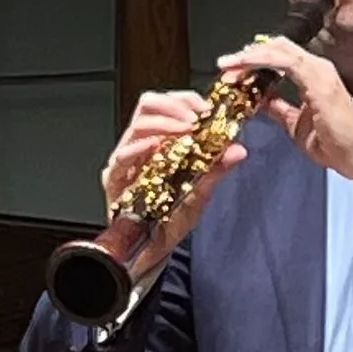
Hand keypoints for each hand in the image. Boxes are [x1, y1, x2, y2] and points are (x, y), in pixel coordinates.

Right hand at [99, 86, 249, 256]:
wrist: (151, 252)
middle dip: (174, 106)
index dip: (185, 99)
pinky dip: (139, 147)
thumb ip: (216, 170)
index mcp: (159, 142)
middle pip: (148, 106)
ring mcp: (125, 162)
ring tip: (184, 130)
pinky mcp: (114, 181)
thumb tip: (238, 150)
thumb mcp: (200, 193)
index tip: (205, 108)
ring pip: (137, 125)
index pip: (167, 105)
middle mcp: (139, 147)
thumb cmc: (170, 221)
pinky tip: (156, 145)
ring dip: (164, 122)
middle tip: (195, 118)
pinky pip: (121, 157)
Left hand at [221, 39, 352, 189]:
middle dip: (247, 54)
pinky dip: (261, 61)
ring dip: (249, 56)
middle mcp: (317, 68)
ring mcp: (319, 71)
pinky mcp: (318, 80)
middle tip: (225, 65)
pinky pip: (284, 61)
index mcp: (314, 76)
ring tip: (228, 64)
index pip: (281, 56)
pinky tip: (244, 66)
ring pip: (279, 49)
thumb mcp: (296, 125)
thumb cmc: (336, 145)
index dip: (255, 59)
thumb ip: (279, 108)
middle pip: (277, 46)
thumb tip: (261, 101)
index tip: (233, 71)